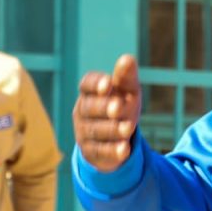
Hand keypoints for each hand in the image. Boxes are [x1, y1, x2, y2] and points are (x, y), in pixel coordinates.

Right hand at [73, 54, 141, 171]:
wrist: (117, 137)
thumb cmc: (121, 105)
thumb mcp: (127, 91)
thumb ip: (126, 76)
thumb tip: (128, 58)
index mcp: (90, 92)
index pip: (86, 84)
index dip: (95, 84)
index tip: (108, 84)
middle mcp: (82, 111)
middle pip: (89, 108)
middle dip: (104, 107)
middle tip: (119, 107)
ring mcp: (84, 132)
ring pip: (94, 130)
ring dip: (111, 129)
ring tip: (128, 128)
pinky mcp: (91, 152)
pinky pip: (99, 151)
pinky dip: (112, 150)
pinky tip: (124, 149)